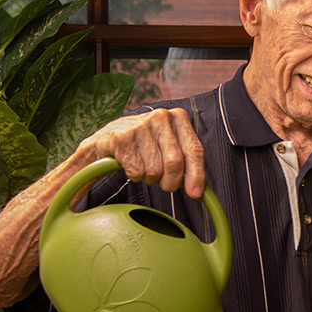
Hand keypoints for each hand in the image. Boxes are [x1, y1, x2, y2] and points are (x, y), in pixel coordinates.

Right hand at [79, 108, 205, 198]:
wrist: (107, 139)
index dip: (197, 175)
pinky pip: (137, 171)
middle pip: (175, 163)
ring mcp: (141, 125)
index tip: (195, 194)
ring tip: (144, 166)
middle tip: (164, 184)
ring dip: (150, 178)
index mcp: (179, 117)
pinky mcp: (123, 138)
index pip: (195, 150)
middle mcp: (161, 117)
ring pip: (155, 170)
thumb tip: (204, 191)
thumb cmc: (145, 145)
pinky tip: (130, 163)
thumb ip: (189, 165)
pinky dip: (135, 175)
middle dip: (171, 182)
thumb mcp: (170, 147)